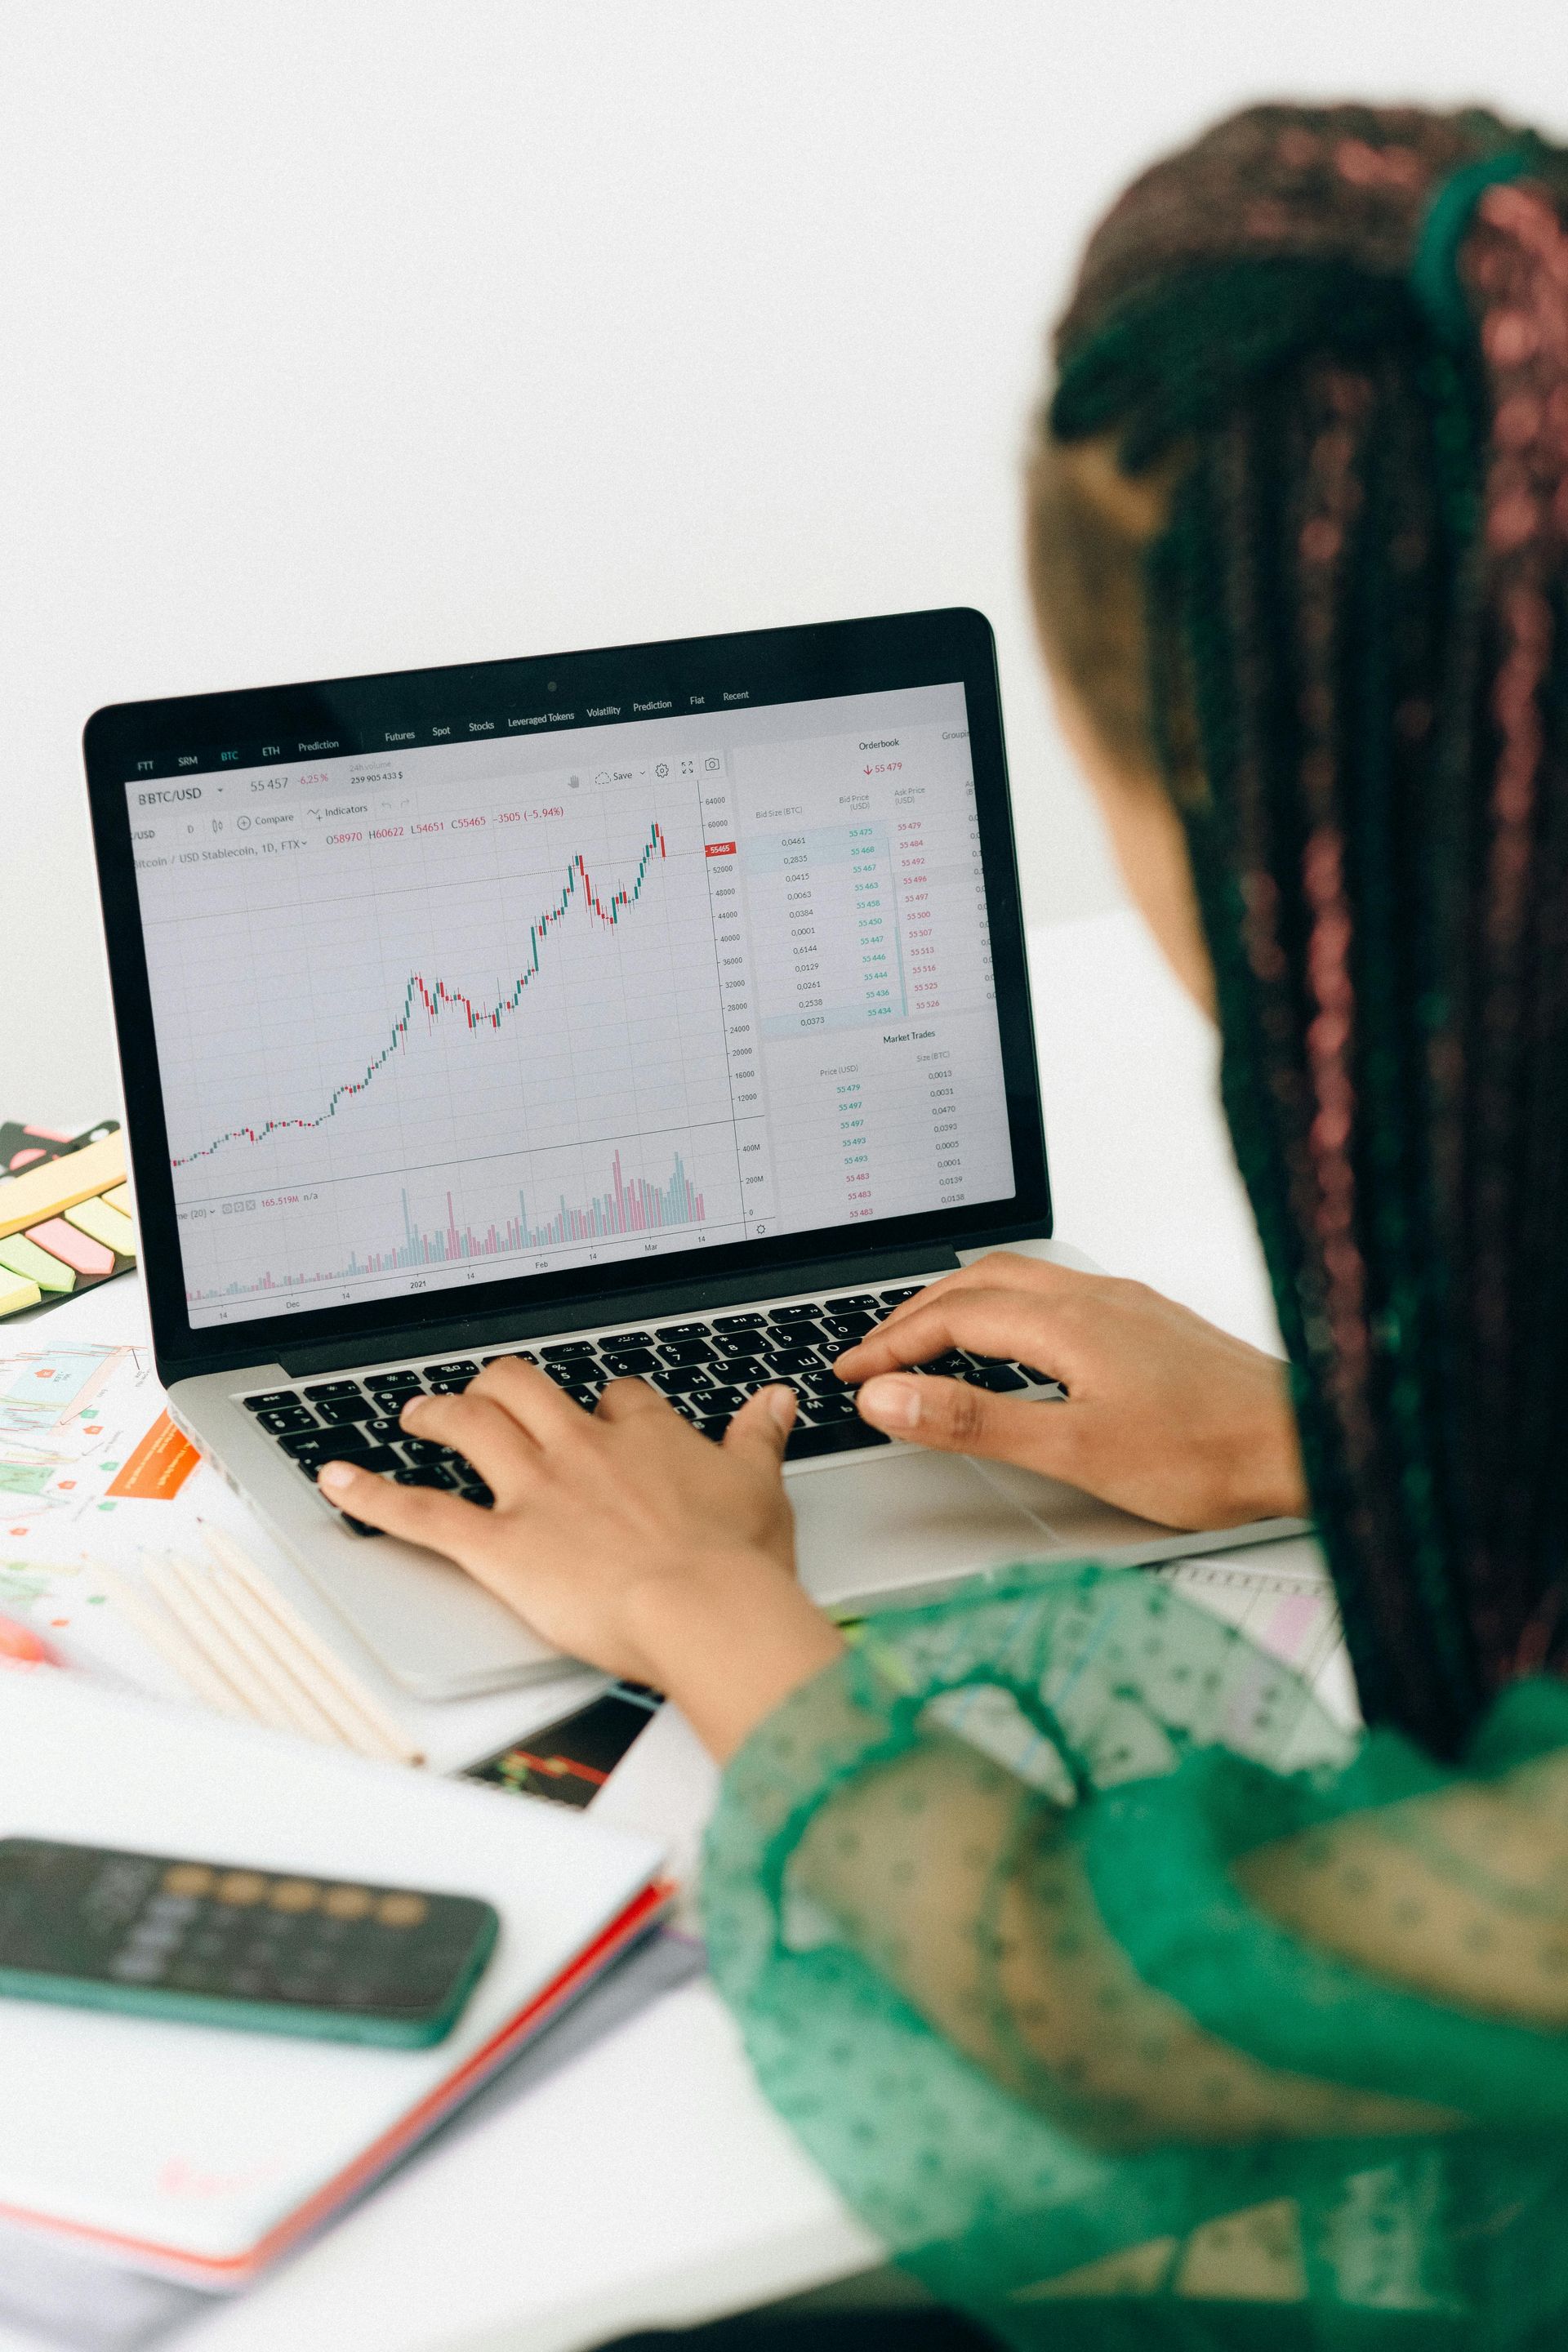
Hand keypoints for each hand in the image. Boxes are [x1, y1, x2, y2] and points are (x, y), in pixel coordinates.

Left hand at [317, 1362, 843, 1759]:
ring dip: (437, 1415)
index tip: (603, 1413)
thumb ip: (758, 1438)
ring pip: (470, 1427)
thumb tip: (775, 1400)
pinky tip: (336, 1478)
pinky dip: (371, 1494)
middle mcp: (581, 1449)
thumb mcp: (760, 1488)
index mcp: (645, 1435)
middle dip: (499, 1386)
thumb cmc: (737, 1563)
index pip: (616, 1395)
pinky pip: (421, 1512)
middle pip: (524, 1388)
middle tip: (486, 1394)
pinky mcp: (499, 1544)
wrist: (707, 1609)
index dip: (604, 1402)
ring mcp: (535, 1492)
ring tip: (417, 1413)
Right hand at [833, 1253, 1306, 1530]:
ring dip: (961, 1303)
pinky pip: (1058, 1294)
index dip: (891, 1343)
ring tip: (927, 1339)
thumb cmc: (1211, 1453)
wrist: (1307, 1443)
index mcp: (1068, 1321)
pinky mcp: (1151, 1323)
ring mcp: (1128, 1305)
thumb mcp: (1073, 1449)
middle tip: (872, 1352)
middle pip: (979, 1282)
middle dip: (915, 1313)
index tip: (851, 1372)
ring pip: (1021, 1282)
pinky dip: (1008, 1309)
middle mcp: (1097, 1298)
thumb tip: (892, 1396)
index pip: (953, 1315)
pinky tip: (1018, 1342)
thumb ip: (974, 1420)